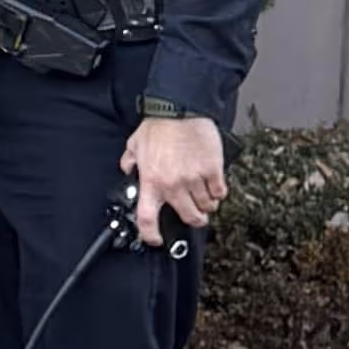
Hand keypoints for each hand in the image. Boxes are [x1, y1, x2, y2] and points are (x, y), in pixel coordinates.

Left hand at [124, 108, 227, 242]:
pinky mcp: (212, 171)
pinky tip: (214, 185)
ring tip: (205, 197)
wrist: (181, 109)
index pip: (147, 218)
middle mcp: (173, 185)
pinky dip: (218, 192)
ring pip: (206, 206)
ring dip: (207, 205)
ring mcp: (194, 180)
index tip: (156, 239)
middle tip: (196, 216)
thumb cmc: (159, 125)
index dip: (151, 235)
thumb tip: (128, 169)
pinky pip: (220, 192)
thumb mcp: (136, 144)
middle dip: (194, 219)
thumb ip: (131, 161)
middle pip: (188, 217)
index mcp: (151, 182)